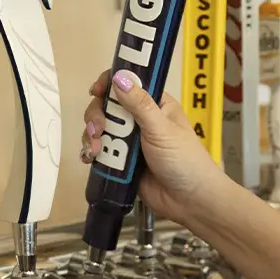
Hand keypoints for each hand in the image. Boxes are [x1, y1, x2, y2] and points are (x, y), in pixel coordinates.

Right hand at [80, 69, 229, 227]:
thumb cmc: (184, 161)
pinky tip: (90, 159)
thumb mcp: (161, 129)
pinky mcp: (121, 163)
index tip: (96, 91)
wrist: (189, 201)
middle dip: (97, 116)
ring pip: (100, 130)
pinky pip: (100, 152)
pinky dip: (91, 153)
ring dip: (92, 137)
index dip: (109, 84)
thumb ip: (139, 104)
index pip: (127, 85)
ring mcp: (129, 143)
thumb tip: (119, 77)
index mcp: (155, 105)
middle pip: (107, 107)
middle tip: (98, 130)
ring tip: (96, 150)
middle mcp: (140, 120)